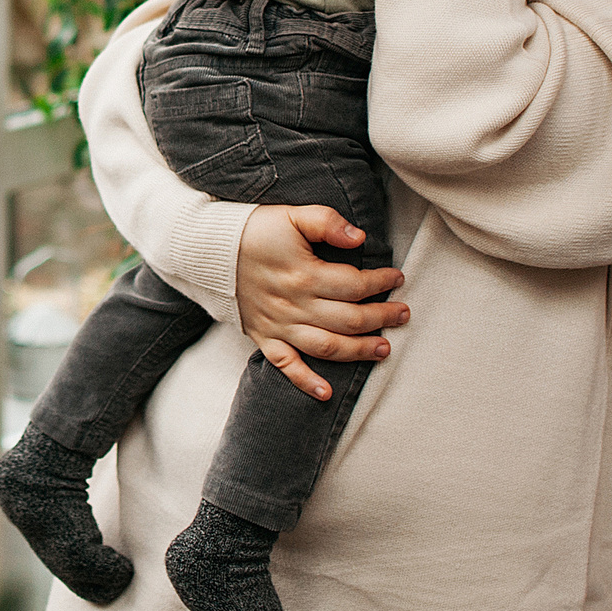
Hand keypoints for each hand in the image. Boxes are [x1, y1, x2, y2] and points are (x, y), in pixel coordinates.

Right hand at [235, 205, 408, 401]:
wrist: (207, 251)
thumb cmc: (254, 231)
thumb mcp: (291, 216)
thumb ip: (326, 222)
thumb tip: (359, 238)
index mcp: (304, 275)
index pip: (355, 284)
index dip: (381, 282)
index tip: (397, 278)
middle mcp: (294, 306)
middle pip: (349, 320)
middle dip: (382, 318)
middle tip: (403, 314)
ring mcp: (279, 326)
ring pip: (327, 347)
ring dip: (359, 351)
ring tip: (384, 349)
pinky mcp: (264, 338)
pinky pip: (286, 366)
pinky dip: (306, 382)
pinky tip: (326, 394)